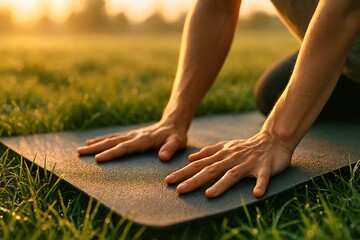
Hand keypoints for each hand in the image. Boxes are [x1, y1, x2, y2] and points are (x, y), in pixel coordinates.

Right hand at [77, 119, 187, 161]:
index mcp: (143, 140)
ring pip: (110, 139)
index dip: (111, 153)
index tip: (98, 159)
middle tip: (79, 153)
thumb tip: (163, 157)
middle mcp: (134, 136)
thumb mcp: (177, 142)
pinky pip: (113, 137)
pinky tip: (92, 142)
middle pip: (111, 142)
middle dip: (95, 148)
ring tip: (80, 149)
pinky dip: (101, 140)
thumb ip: (170, 148)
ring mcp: (131, 134)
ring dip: (95, 144)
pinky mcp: (130, 135)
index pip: (124, 147)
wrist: (173, 122)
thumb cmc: (175, 135)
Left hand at [165, 131, 291, 197]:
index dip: (184, 172)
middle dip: (194, 180)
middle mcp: (232, 158)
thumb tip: (190, 158)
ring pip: (233, 174)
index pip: (199, 164)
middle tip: (180, 189)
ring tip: (209, 195)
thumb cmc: (246, 146)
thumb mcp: (225, 146)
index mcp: (222, 154)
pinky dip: (260, 184)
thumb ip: (208, 152)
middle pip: (211, 170)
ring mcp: (248, 163)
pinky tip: (256, 194)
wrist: (273, 139)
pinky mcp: (265, 167)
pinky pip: (262, 177)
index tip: (169, 181)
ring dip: (221, 184)